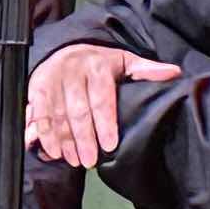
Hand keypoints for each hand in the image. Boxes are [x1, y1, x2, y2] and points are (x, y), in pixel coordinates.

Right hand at [28, 41, 180, 168]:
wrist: (66, 47)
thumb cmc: (100, 62)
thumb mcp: (125, 61)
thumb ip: (147, 70)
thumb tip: (174, 72)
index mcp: (97, 66)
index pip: (101, 99)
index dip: (105, 123)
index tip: (110, 145)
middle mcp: (72, 72)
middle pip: (77, 111)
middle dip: (83, 139)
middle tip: (89, 161)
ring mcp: (51, 79)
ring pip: (56, 115)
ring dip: (63, 141)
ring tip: (72, 160)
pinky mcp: (35, 87)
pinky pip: (37, 113)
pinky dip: (42, 134)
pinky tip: (50, 150)